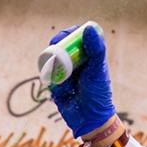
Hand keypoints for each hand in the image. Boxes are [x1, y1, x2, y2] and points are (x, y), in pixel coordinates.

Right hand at [46, 23, 115, 137]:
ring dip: (55, 69)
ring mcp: (65, 74)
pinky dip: (53, 83)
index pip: (75, 38)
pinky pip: (49, 79)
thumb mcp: (97, 69)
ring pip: (52, 63)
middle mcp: (76, 63)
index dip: (68, 34)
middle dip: (56, 49)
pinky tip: (64, 92)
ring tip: (66, 81)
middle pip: (60, 48)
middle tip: (55, 53)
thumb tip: (88, 28)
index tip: (63, 36)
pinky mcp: (56, 85)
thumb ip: (96, 49)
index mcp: (87, 56)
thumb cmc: (97, 93)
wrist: (89, 119)